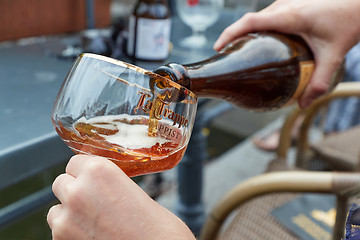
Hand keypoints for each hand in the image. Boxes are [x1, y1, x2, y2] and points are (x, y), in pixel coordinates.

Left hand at [47, 155, 194, 239]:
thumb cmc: (156, 228)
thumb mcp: (134, 191)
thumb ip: (111, 183)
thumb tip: (101, 186)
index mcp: (99, 171)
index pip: (74, 162)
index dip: (85, 172)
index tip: (92, 180)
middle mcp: (78, 191)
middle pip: (61, 182)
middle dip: (74, 190)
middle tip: (93, 202)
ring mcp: (66, 220)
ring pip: (55, 210)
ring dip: (68, 213)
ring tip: (93, 223)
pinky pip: (58, 232)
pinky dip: (70, 234)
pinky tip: (93, 236)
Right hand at [214, 0, 359, 107]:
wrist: (358, 3)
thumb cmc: (348, 22)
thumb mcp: (334, 55)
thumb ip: (320, 83)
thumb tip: (303, 105)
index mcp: (290, 15)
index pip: (251, 21)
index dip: (230, 33)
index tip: (218, 47)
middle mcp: (283, 6)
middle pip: (249, 20)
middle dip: (233, 36)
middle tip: (226, 56)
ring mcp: (285, 3)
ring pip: (257, 17)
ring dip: (244, 32)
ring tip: (239, 52)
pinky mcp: (288, 4)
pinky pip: (266, 16)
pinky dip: (256, 29)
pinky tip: (260, 44)